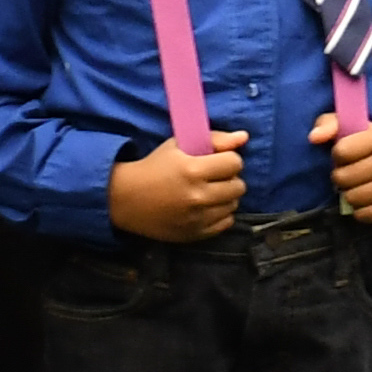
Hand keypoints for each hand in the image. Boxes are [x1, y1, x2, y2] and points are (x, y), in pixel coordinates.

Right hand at [109, 134, 245, 241]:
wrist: (127, 199)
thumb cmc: (154, 166)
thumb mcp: (179, 145)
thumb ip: (215, 139)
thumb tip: (244, 137)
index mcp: (193, 170)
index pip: (235, 163)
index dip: (227, 159)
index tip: (217, 160)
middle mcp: (198, 196)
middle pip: (239, 186)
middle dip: (229, 178)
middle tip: (214, 176)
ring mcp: (197, 218)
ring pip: (234, 205)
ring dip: (226, 196)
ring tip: (210, 191)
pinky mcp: (195, 234)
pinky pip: (226, 223)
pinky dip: (220, 214)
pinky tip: (207, 207)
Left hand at [320, 116, 371, 224]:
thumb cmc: (371, 146)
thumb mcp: (352, 127)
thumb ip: (329, 125)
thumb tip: (314, 138)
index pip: (341, 151)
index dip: (338, 155)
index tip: (345, 155)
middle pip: (343, 178)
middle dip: (340, 177)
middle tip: (349, 173)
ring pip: (351, 198)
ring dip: (349, 194)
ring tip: (356, 186)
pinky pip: (362, 215)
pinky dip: (359, 210)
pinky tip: (366, 199)